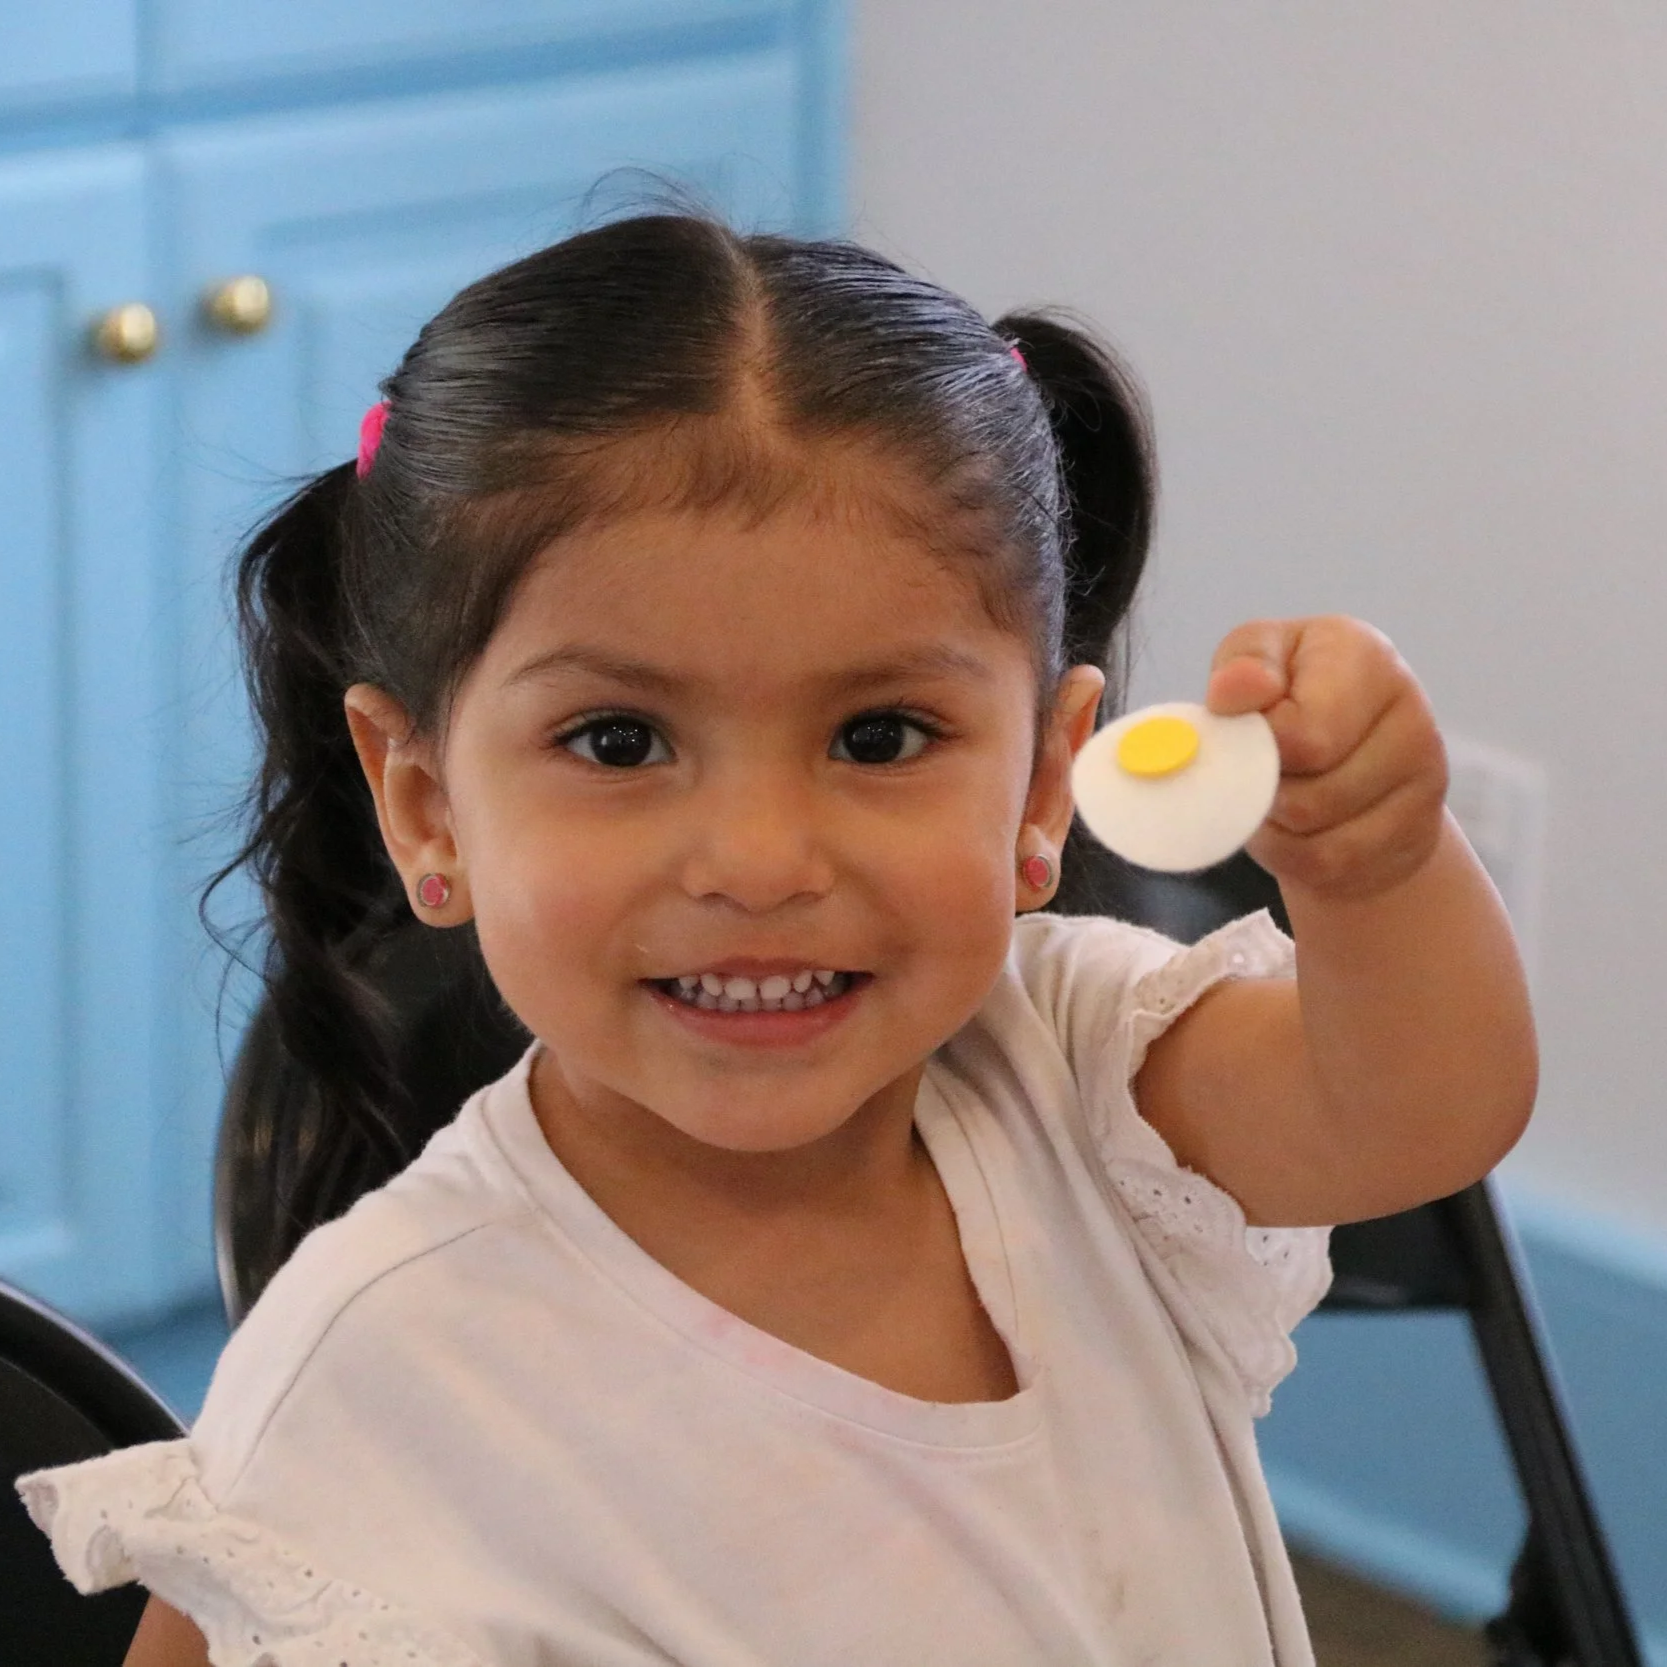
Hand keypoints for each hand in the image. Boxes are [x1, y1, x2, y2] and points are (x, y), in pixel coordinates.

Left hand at [1206, 616, 1447, 900]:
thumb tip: (1232, 691)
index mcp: (1367, 659)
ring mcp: (1425, 779)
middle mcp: (1411, 715)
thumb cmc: (1287, 690)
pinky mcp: (1419, 832)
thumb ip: (1241, 665)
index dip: (1258, 749)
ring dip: (1272, 826)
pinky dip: (1290, 854)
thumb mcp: (1256, 655)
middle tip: (1251, 772)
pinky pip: (1329, 865)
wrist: (1341, 746)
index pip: (1304, 737)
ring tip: (1270, 794)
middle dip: (1261, 793)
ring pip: (1319, 837)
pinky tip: (1290, 825)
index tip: (1246, 735)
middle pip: (1310, 797)